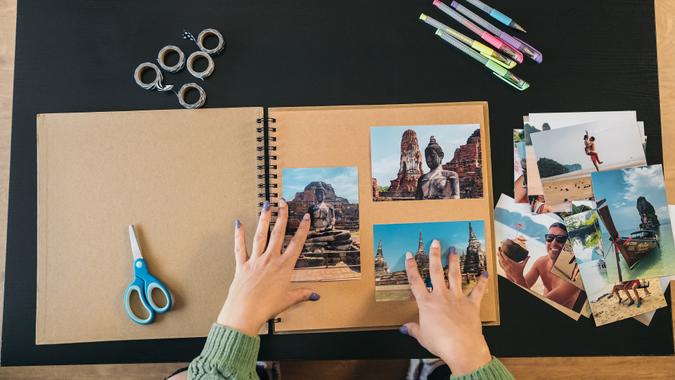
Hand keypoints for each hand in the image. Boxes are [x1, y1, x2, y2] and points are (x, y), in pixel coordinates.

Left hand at [216, 199, 318, 335]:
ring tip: (266, 205)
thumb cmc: (266, 308)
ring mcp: (255, 260)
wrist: (245, 312)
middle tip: (283, 203)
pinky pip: (240, 247)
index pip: (296, 243)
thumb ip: (301, 294)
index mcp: (284, 267)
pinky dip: (239, 235)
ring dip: (264, 219)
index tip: (306, 217)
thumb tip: (315, 295)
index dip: (302, 229)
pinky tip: (238, 224)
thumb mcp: (287, 300)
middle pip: (278, 233)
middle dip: (282, 216)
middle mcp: (270, 259)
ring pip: (261, 235)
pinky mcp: (242, 265)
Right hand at [401, 240, 491, 375]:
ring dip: (454, 262)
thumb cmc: (441, 343)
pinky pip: (477, 290)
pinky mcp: (471, 304)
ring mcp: (457, 298)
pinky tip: (485, 272)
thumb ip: (413, 329)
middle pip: (436, 272)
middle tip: (435, 242)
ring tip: (453, 250)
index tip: (410, 255)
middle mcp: (441, 296)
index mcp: (426, 303)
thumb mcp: (422, 336)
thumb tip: (404, 328)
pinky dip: (482, 281)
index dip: (411, 267)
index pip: (416, 281)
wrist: (462, 347)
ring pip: (454, 275)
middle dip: (434, 255)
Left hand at [498, 247, 528, 285]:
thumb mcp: (523, 265)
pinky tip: (498, 259)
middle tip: (498, 250)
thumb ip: (526, 260)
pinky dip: (499, 262)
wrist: (518, 278)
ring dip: (499, 258)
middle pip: (502, 260)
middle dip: (500, 255)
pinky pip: (501, 265)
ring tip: (498, 253)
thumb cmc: (521, 271)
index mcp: (512, 264)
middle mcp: (508, 266)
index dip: (503, 254)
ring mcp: (506, 268)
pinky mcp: (505, 270)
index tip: (502, 251)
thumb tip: (530, 256)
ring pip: (501, 262)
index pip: (506, 258)